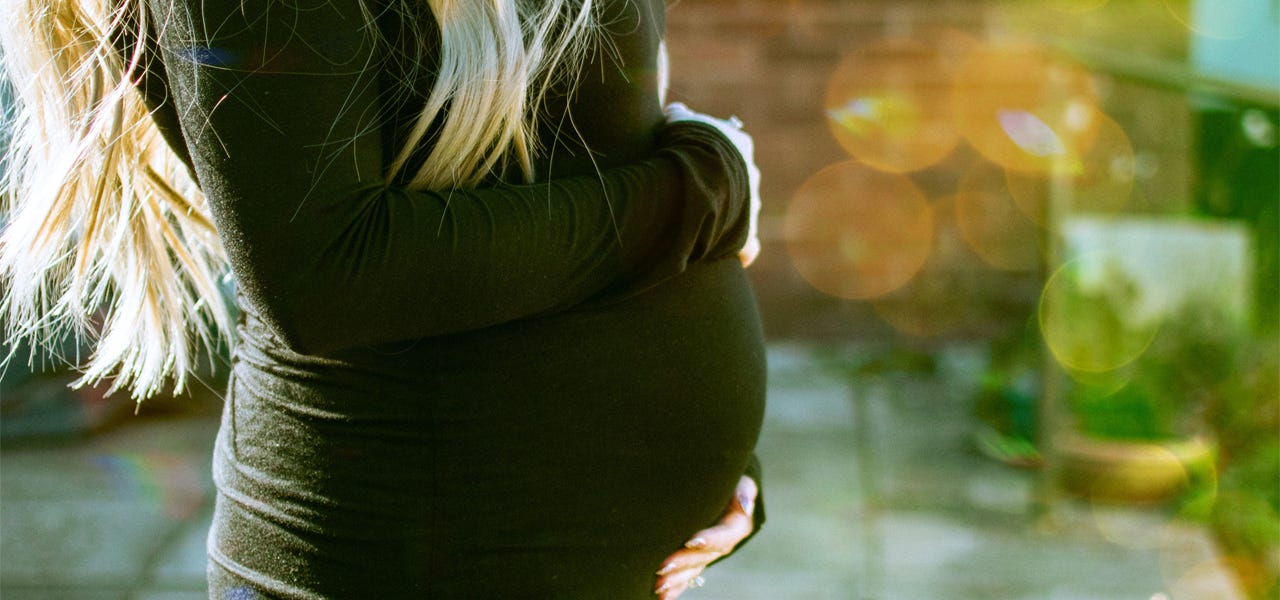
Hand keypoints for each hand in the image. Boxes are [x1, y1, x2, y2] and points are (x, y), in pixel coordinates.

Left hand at [653, 475, 757, 598]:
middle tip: (662, 566)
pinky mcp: (696, 558)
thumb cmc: (727, 478)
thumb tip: (745, 505)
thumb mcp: (738, 479)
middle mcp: (723, 543)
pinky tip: (661, 596)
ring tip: (657, 585)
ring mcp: (709, 553)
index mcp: (736, 524)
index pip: (724, 536)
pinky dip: (675, 586)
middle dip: (684, 562)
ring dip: (677, 578)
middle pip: (705, 556)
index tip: (690, 541)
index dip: (709, 540)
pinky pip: (687, 575)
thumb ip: (743, 489)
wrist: (721, 486)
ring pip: (694, 569)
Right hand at [663, 103, 761, 266]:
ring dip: (726, 218)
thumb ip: (679, 116)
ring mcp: (751, 205)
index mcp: (740, 146)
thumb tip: (675, 111)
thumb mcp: (679, 122)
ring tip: (702, 225)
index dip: (713, 156)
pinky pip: (748, 246)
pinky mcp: (746, 234)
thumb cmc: (687, 145)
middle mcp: (752, 175)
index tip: (697, 161)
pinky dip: (740, 252)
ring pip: (743, 213)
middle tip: (697, 196)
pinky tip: (729, 256)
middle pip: (738, 182)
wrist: (698, 177)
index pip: (733, 148)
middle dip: (721, 189)